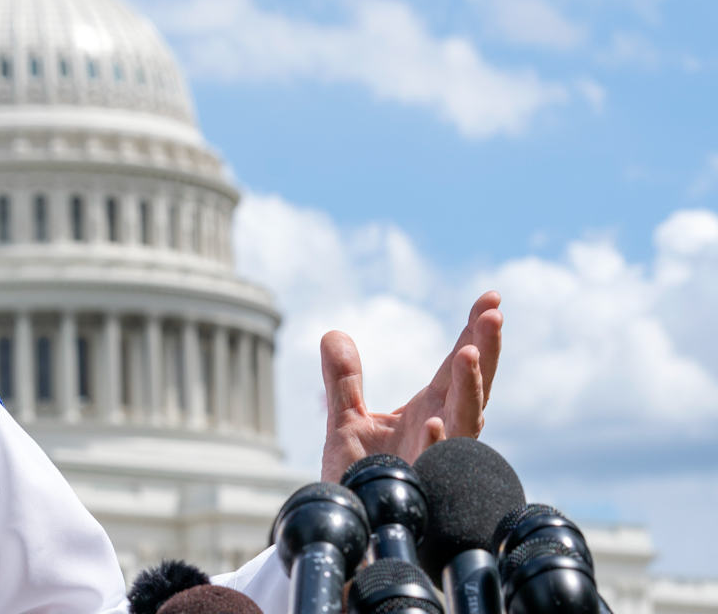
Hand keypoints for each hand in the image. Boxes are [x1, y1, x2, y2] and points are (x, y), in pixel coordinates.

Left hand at [319, 291, 502, 482]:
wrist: (355, 529)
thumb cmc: (361, 482)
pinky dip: (441, 441)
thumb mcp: (345, 422)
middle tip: (493, 313)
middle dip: (485, 349)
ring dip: (469, 387)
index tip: (492, 298)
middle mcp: (443, 429)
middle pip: (473, 383)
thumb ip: (342, 381)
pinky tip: (436, 420)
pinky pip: (440, 463)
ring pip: (466, 419)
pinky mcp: (428, 484)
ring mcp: (439, 457)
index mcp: (431, 408)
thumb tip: (332, 333)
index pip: (459, 363)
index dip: (475, 331)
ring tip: (468, 353)